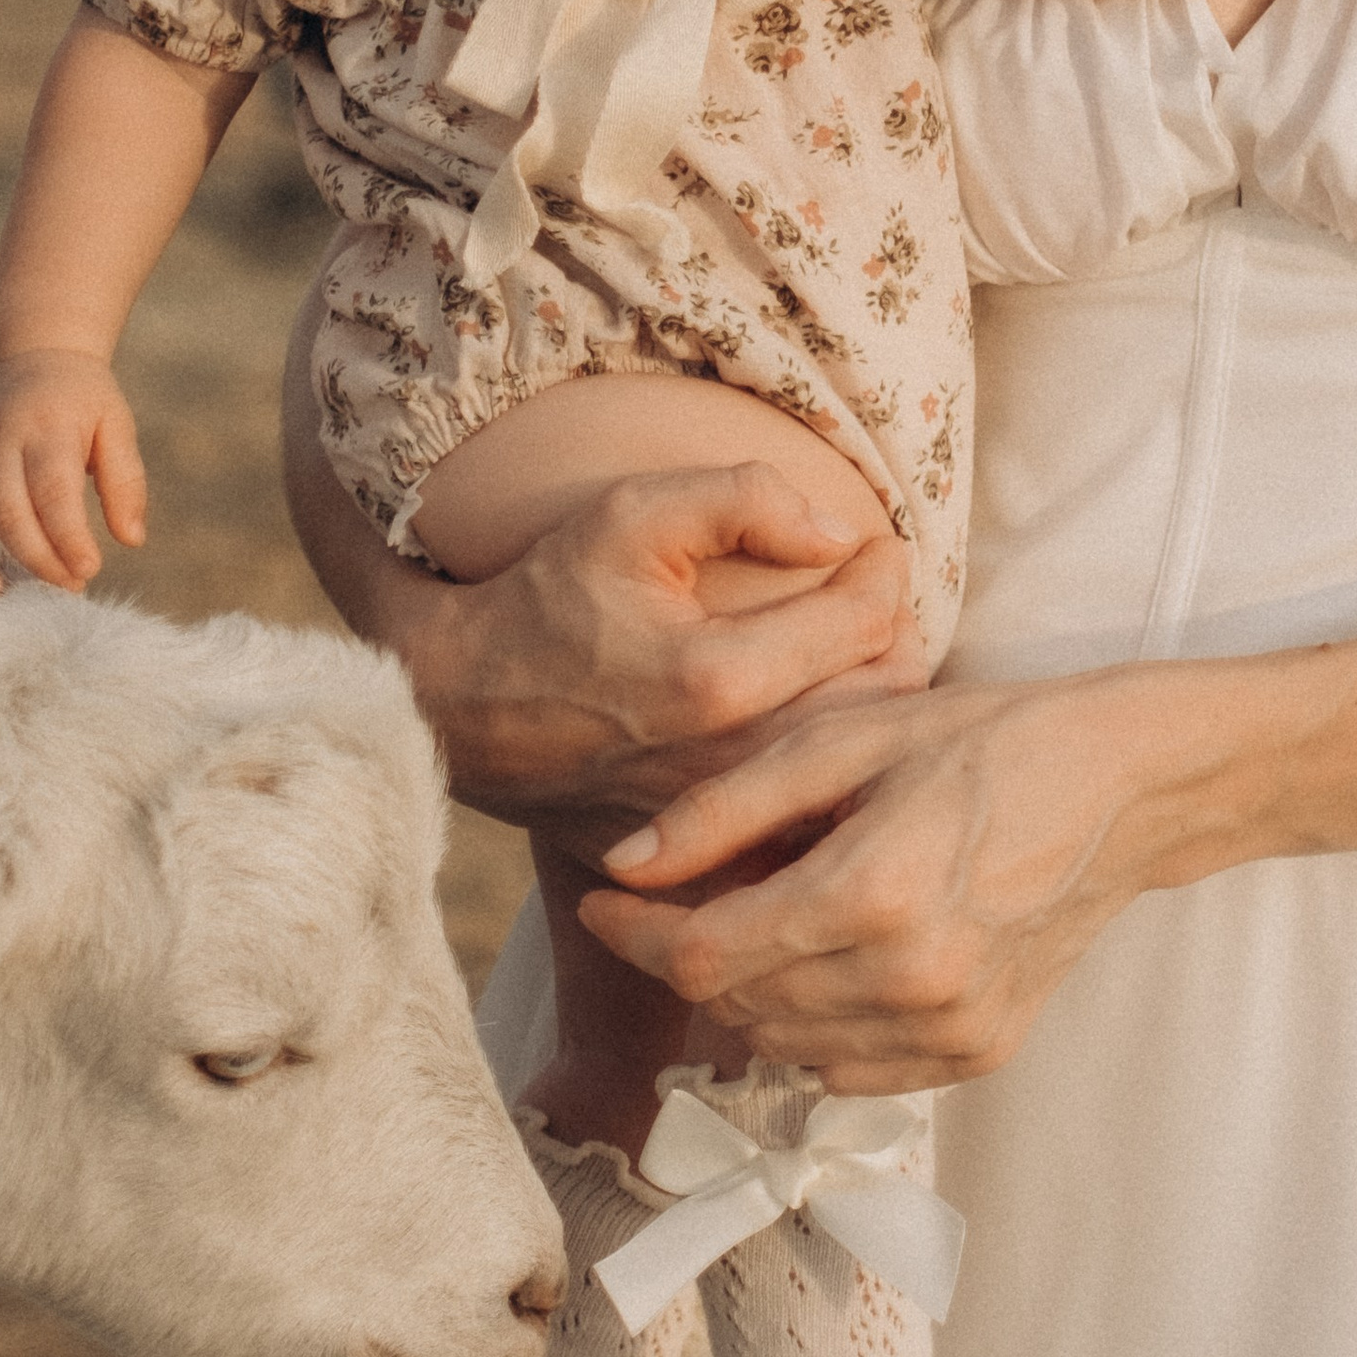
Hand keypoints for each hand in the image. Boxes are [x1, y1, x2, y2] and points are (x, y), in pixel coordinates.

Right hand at [0, 349, 145, 596]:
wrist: (36, 354)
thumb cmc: (84, 400)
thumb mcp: (117, 425)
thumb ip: (126, 481)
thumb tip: (131, 540)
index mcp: (49, 426)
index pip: (54, 491)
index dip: (68, 537)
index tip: (88, 570)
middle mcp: (1, 437)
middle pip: (9, 509)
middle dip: (38, 557)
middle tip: (70, 585)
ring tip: (7, 594)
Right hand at [331, 461, 931, 867]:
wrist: (460, 708)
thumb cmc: (545, 599)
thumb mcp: (629, 514)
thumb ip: (743, 500)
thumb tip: (838, 531)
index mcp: (720, 678)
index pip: (866, 620)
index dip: (887, 570)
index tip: (878, 547)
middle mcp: (732, 762)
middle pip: (884, 700)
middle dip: (896, 638)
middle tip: (875, 602)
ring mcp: (723, 821)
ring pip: (856, 765)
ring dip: (876, 706)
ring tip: (856, 657)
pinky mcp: (708, 856)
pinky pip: (808, 817)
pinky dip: (830, 776)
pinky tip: (819, 734)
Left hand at [575, 669, 1196, 1087]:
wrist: (1124, 787)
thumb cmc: (982, 740)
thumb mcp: (845, 738)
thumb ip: (724, 805)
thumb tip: (623, 863)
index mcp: (869, 894)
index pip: (700, 957)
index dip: (632, 933)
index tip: (602, 898)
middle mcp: (908, 981)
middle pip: (734, 1006)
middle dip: (688, 952)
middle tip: (691, 887)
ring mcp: (947, 1029)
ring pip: (783, 1046)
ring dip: (751, 990)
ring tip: (773, 910)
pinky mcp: (976, 1053)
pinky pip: (847, 1067)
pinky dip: (815, 1022)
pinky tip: (836, 953)